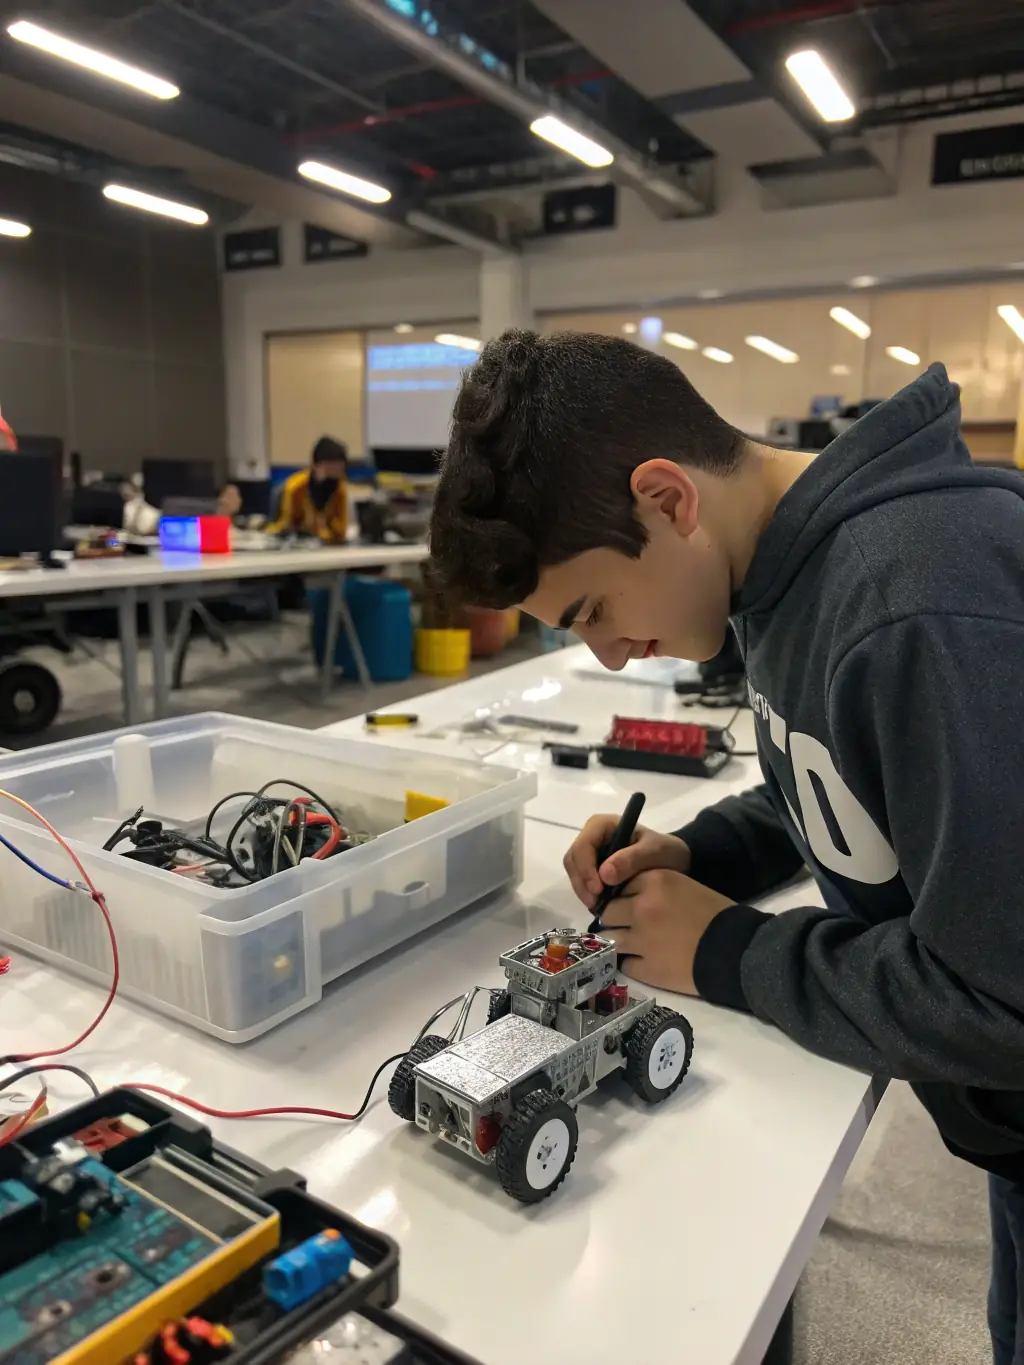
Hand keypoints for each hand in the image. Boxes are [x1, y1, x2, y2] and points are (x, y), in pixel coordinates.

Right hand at [564, 815, 690, 909]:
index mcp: (603, 825)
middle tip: (596, 903)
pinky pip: (582, 881)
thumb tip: (604, 874)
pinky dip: (588, 895)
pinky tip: (602, 906)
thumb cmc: (665, 851)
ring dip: (583, 891)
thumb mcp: (655, 851)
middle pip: (574, 859)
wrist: (674, 861)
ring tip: (599, 908)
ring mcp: (592, 853)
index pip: (583, 845)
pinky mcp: (593, 868)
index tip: (598, 890)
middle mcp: (593, 836)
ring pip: (575, 872)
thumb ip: (632, 859)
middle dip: (582, 882)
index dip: (585, 868)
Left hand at [599, 869, 734, 994]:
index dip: (625, 897)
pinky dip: (632, 963)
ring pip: (610, 938)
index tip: (632, 904)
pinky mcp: (645, 968)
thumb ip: (654, 889)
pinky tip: (646, 961)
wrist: (738, 950)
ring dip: (620, 941)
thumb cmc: (717, 915)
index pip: (619, 886)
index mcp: (654, 881)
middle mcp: (641, 907)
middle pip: (608, 912)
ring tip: (634, 945)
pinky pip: (624, 963)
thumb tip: (629, 899)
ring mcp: (640, 939)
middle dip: (617, 919)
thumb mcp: (685, 887)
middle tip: (632, 926)